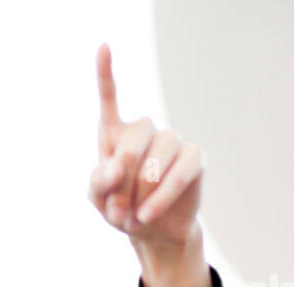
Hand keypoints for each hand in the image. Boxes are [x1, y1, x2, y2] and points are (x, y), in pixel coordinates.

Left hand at [88, 42, 202, 245]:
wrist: (152, 233)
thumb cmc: (121, 210)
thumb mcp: (99, 199)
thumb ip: (99, 182)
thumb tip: (116, 169)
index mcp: (116, 133)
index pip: (110, 97)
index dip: (106, 72)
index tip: (103, 46)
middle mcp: (146, 131)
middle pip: (134, 139)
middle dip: (122, 180)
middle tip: (116, 211)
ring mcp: (172, 141)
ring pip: (158, 158)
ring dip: (142, 192)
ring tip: (134, 218)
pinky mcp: (195, 158)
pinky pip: (181, 171)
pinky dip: (163, 194)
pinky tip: (149, 214)